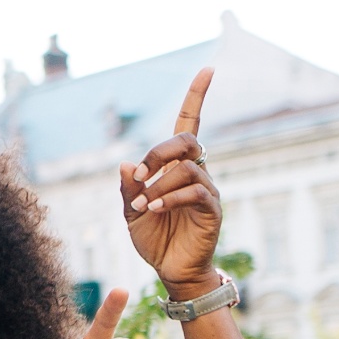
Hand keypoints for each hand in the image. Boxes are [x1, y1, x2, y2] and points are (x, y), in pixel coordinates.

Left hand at [121, 67, 222, 295]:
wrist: (169, 269)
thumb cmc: (154, 238)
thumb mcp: (130, 212)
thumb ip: (128, 188)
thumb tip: (126, 163)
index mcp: (174, 167)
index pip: (189, 123)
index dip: (197, 96)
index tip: (208, 69)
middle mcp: (194, 172)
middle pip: (187, 138)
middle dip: (159, 152)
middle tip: (138, 176)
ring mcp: (206, 189)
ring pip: (187, 168)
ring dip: (158, 184)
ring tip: (142, 206)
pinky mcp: (212, 209)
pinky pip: (195, 191)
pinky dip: (170, 197)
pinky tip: (154, 210)